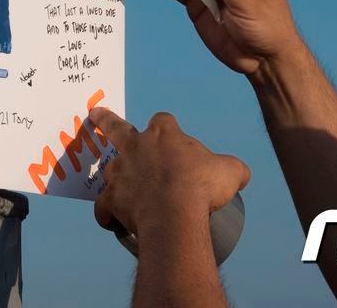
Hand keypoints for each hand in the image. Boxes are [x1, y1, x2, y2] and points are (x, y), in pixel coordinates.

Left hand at [89, 107, 249, 237]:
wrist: (174, 214)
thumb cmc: (202, 187)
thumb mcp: (230, 172)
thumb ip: (234, 169)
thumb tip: (241, 175)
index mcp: (163, 135)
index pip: (163, 121)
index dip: (168, 127)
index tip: (173, 136)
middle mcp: (136, 148)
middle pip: (115, 127)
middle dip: (105, 120)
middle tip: (95, 115)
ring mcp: (120, 172)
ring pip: (110, 171)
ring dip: (117, 178)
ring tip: (124, 190)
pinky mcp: (111, 198)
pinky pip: (103, 206)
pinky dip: (106, 214)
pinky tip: (112, 221)